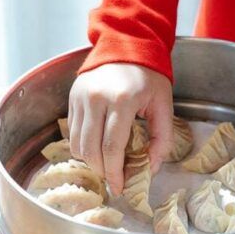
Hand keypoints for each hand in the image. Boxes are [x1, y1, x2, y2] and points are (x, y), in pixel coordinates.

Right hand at [68, 63, 172, 193]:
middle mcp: (96, 99)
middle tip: (113, 179)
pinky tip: (97, 147)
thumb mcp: (163, 104)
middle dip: (101, 171)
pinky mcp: (72, 98)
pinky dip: (82, 146)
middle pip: (90, 150)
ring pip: (76, 144)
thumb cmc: (148, 76)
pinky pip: (71, 132)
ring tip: (105, 164)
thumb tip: (150, 169)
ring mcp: (80, 98)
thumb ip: (162, 138)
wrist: (126, 45)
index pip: (112, 148)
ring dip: (90, 160)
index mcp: (121, 101)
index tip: (120, 188)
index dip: (115, 173)